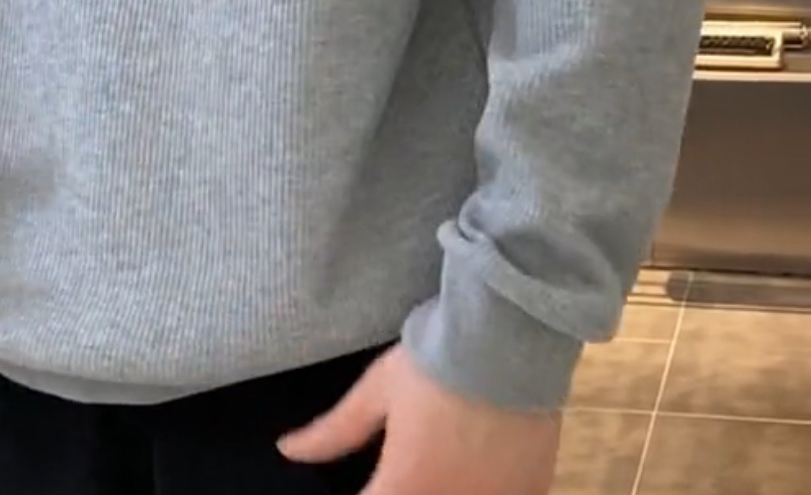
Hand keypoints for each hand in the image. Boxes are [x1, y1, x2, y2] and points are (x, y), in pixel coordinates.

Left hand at [278, 344, 561, 493]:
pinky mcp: (529, 491)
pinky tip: (476, 470)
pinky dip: (483, 489)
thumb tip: (286, 451)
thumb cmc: (433, 361)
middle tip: (406, 466)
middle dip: (401, 490)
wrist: (506, 336)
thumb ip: (332, 432)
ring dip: (442, 490)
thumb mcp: (376, 391)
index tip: (370, 482)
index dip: (368, 494)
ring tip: (439, 462)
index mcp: (403, 489)